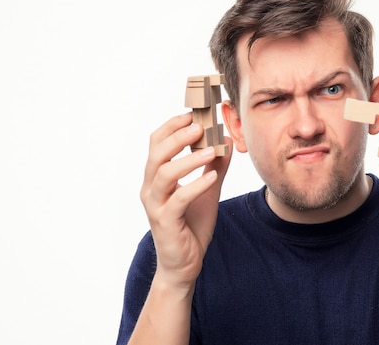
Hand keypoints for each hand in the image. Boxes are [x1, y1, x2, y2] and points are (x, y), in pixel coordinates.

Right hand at [140, 113, 231, 289]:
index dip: (171, 126)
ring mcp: (156, 205)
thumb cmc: (191, 225)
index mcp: (157, 177)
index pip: (156, 143)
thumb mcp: (208, 190)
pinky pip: (178, 199)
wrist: (185, 263)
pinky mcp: (166, 222)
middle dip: (177, 137)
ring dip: (188, 159)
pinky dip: (195, 185)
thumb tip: (227, 140)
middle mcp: (151, 188)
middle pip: (156, 154)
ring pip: (164, 174)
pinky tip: (212, 177)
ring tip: (211, 150)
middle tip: (199, 126)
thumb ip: (215, 166)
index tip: (191, 114)